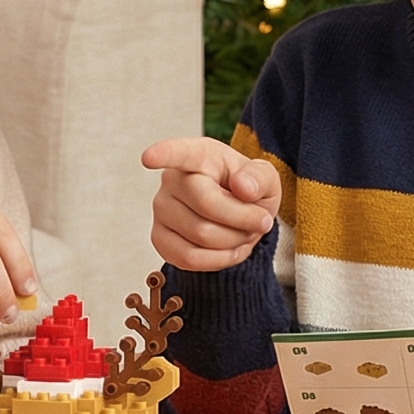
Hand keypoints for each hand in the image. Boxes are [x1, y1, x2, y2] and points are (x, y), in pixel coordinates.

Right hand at [141, 136, 281, 269]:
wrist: (239, 216)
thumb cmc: (248, 191)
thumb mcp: (265, 178)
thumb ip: (259, 178)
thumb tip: (242, 186)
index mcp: (199, 155)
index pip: (179, 153)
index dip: (163, 154)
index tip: (148, 158)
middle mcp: (172, 179)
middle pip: (207, 205)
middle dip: (243, 220)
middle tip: (259, 220)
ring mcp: (161, 209)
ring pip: (202, 236)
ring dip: (234, 241)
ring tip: (242, 233)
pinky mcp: (159, 238)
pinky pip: (190, 259)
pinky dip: (218, 260)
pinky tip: (228, 249)